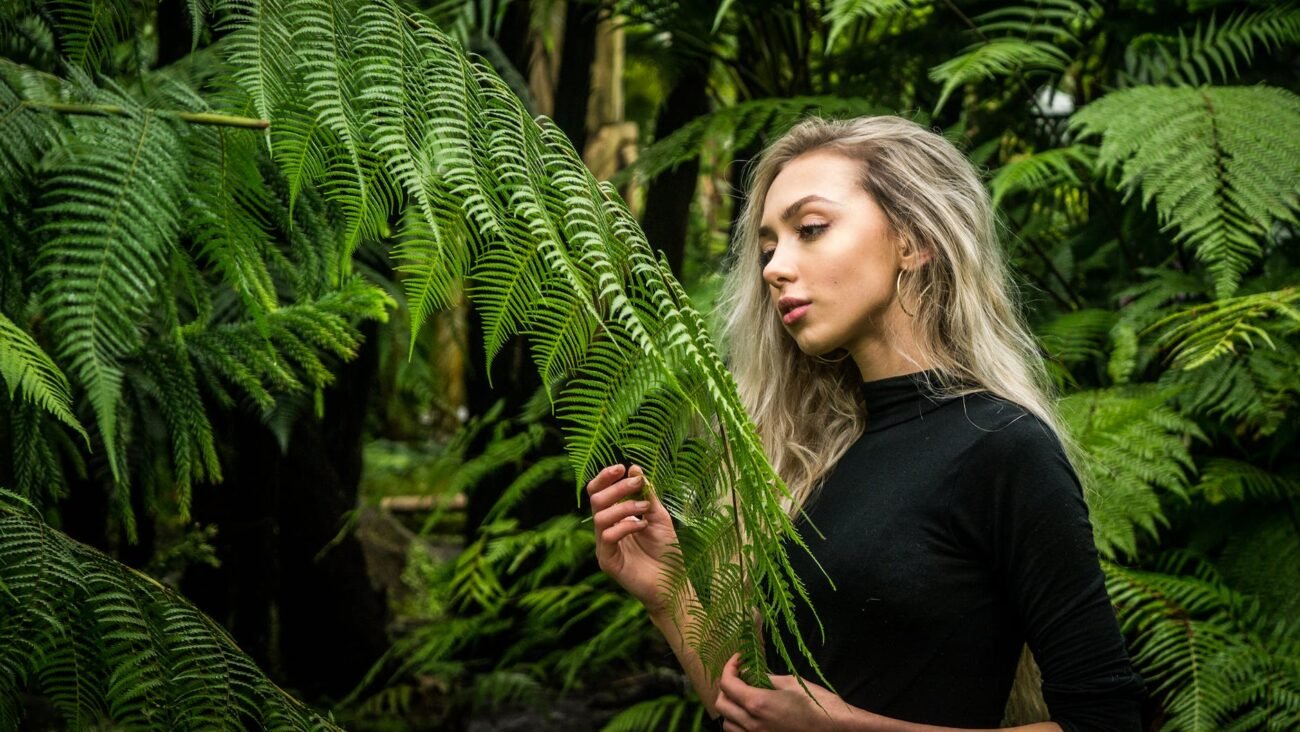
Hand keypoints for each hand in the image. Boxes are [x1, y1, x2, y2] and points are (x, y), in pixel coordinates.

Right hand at [586, 464, 679, 613]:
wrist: (674, 582)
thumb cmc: (666, 551)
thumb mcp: (658, 516)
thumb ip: (646, 495)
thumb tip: (633, 468)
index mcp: (615, 517)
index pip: (599, 492)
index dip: (605, 478)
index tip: (621, 468)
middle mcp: (606, 530)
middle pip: (596, 500)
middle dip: (617, 488)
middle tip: (637, 484)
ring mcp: (605, 546)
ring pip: (599, 517)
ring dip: (624, 507)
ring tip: (644, 510)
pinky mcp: (607, 561)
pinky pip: (607, 536)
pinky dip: (624, 526)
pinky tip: (641, 526)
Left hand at [716, 653, 862, 731]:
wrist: (836, 729)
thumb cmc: (817, 703)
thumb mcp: (790, 683)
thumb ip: (764, 678)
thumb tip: (748, 673)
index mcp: (758, 704)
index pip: (727, 684)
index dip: (729, 667)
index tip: (738, 659)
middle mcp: (752, 724)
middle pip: (721, 704)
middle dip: (726, 687)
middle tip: (740, 676)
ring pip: (727, 724)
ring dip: (730, 708)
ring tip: (743, 697)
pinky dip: (738, 724)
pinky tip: (751, 715)